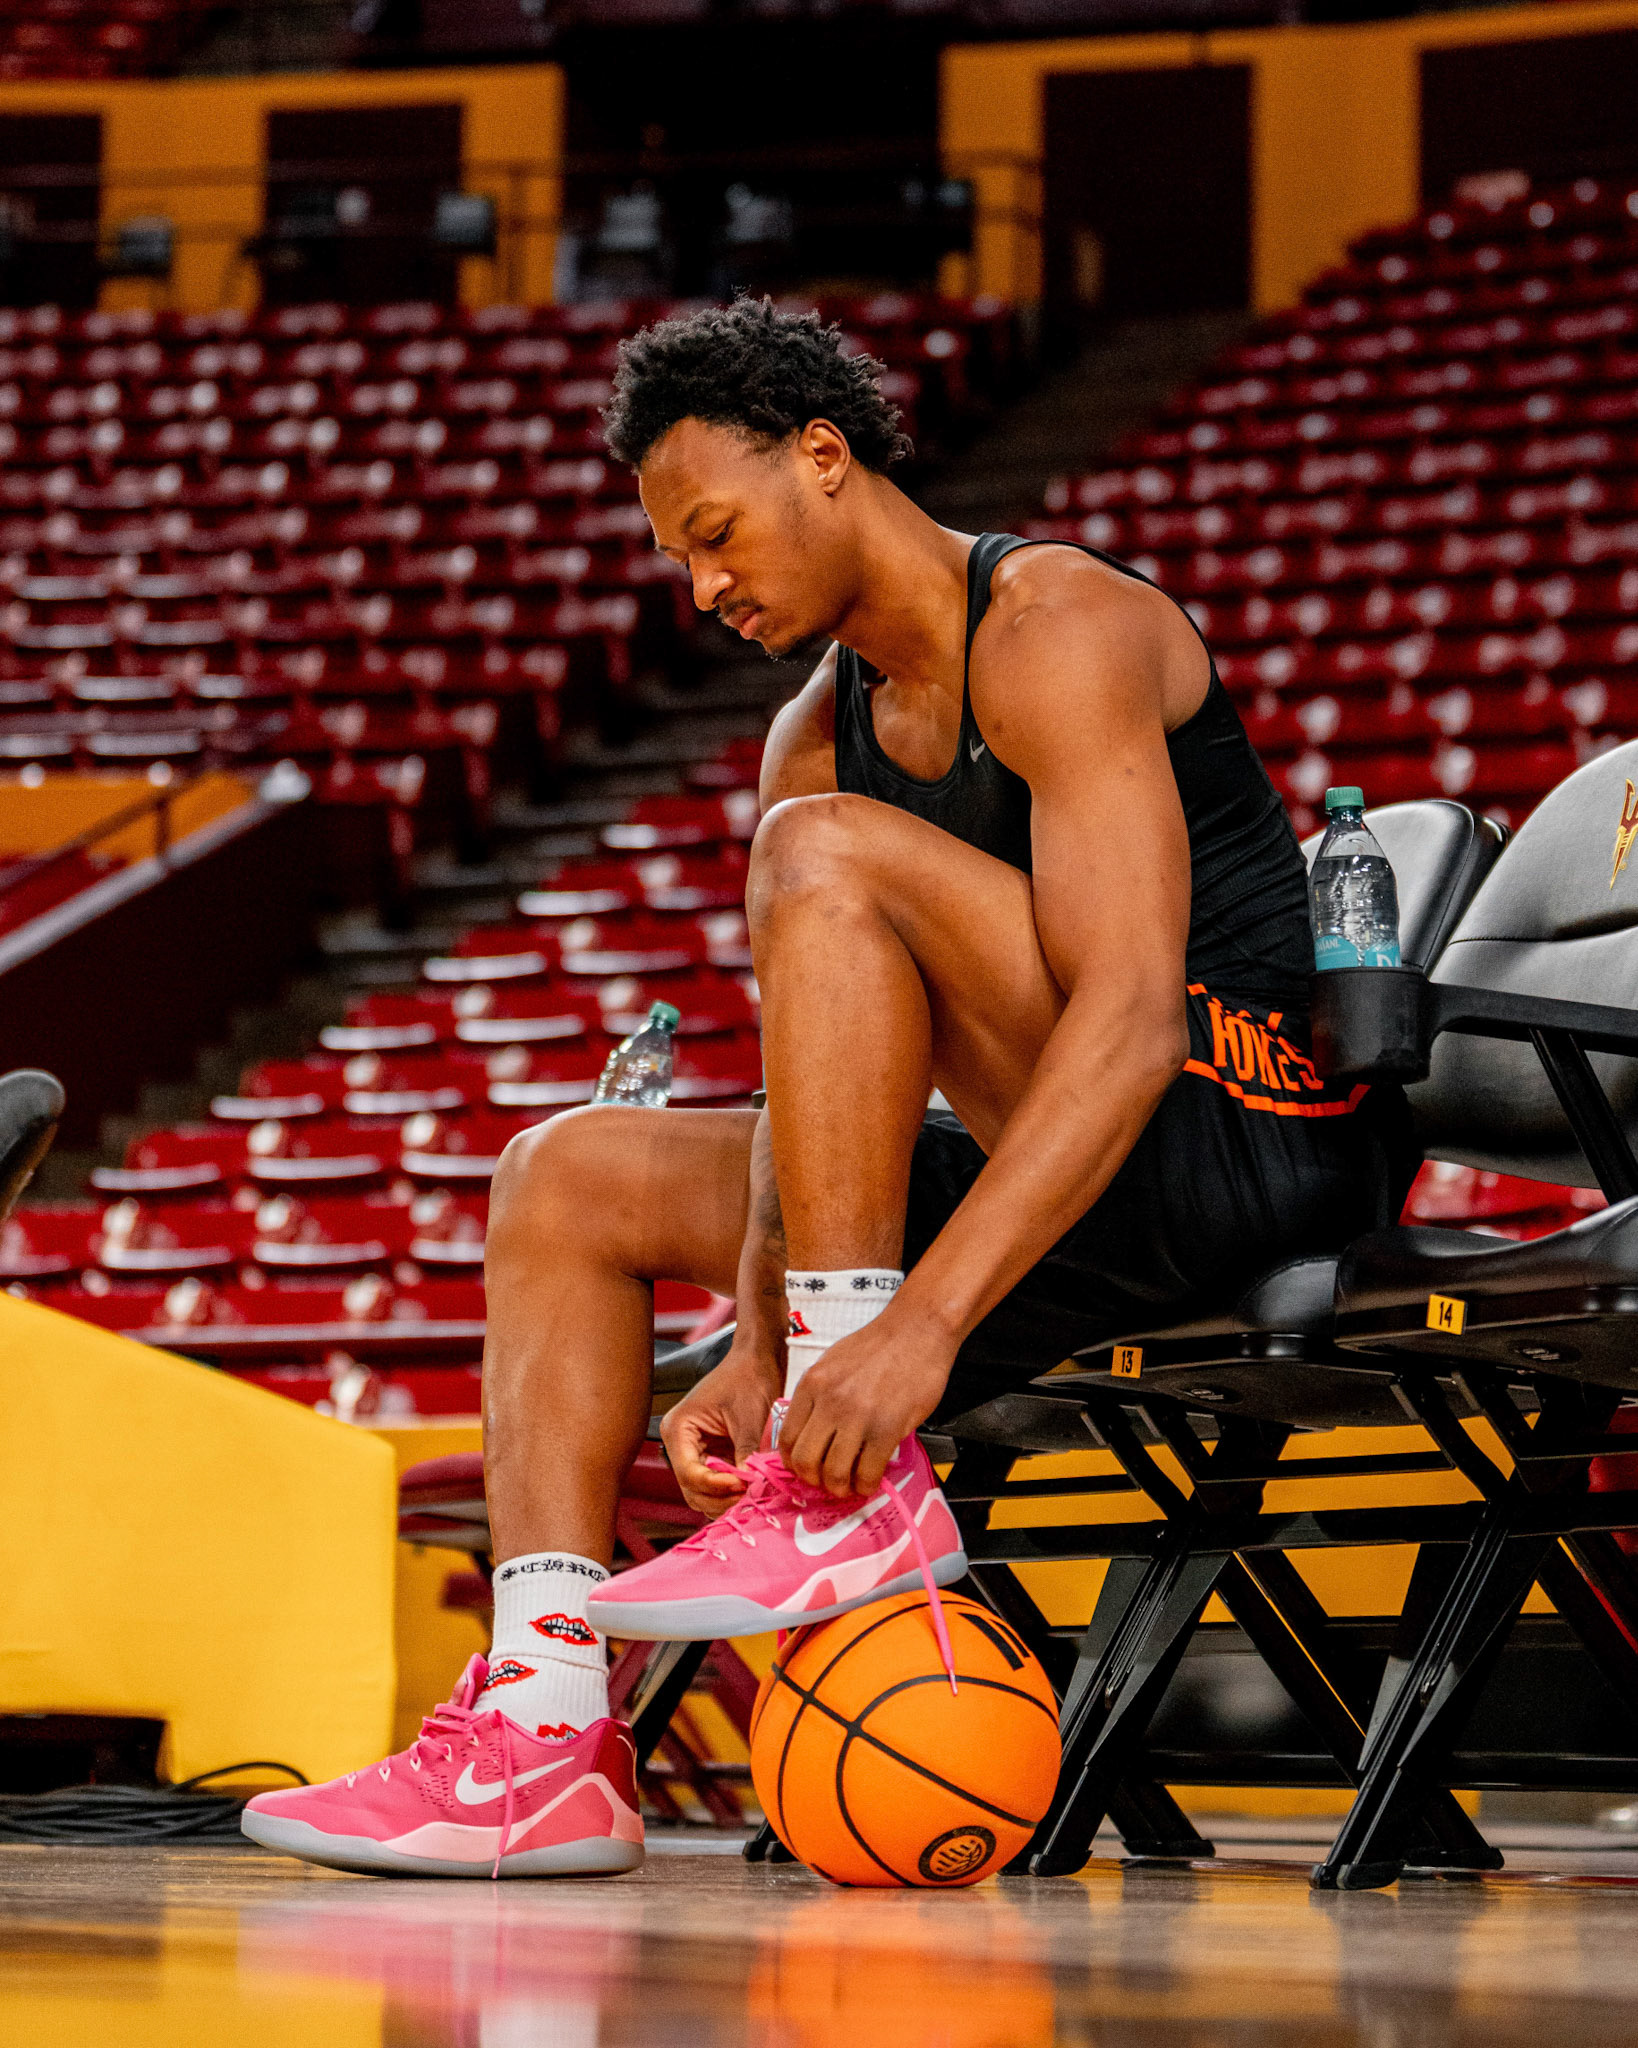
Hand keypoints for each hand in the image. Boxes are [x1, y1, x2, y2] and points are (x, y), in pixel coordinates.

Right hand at [659, 1339, 780, 1517]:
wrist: (758, 1360)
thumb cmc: (749, 1378)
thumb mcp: (749, 1419)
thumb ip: (746, 1454)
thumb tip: (750, 1486)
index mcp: (678, 1429)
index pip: (689, 1473)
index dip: (716, 1485)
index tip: (743, 1484)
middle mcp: (681, 1444)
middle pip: (692, 1489)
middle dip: (720, 1497)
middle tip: (751, 1495)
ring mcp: (695, 1452)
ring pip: (703, 1493)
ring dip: (726, 1498)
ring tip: (753, 1492)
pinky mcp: (712, 1455)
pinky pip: (716, 1484)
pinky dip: (731, 1491)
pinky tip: (752, 1487)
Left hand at [781, 1301, 956, 1498]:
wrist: (918, 1329)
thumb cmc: (879, 1345)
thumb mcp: (833, 1363)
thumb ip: (818, 1396)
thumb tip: (810, 1431)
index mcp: (812, 1384)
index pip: (787, 1438)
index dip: (794, 1464)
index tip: (805, 1470)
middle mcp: (830, 1402)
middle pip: (805, 1461)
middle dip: (815, 1480)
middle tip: (827, 1482)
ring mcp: (858, 1417)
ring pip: (834, 1473)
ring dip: (841, 1487)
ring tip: (850, 1485)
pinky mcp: (887, 1428)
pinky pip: (868, 1471)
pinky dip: (867, 1485)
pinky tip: (870, 1481)